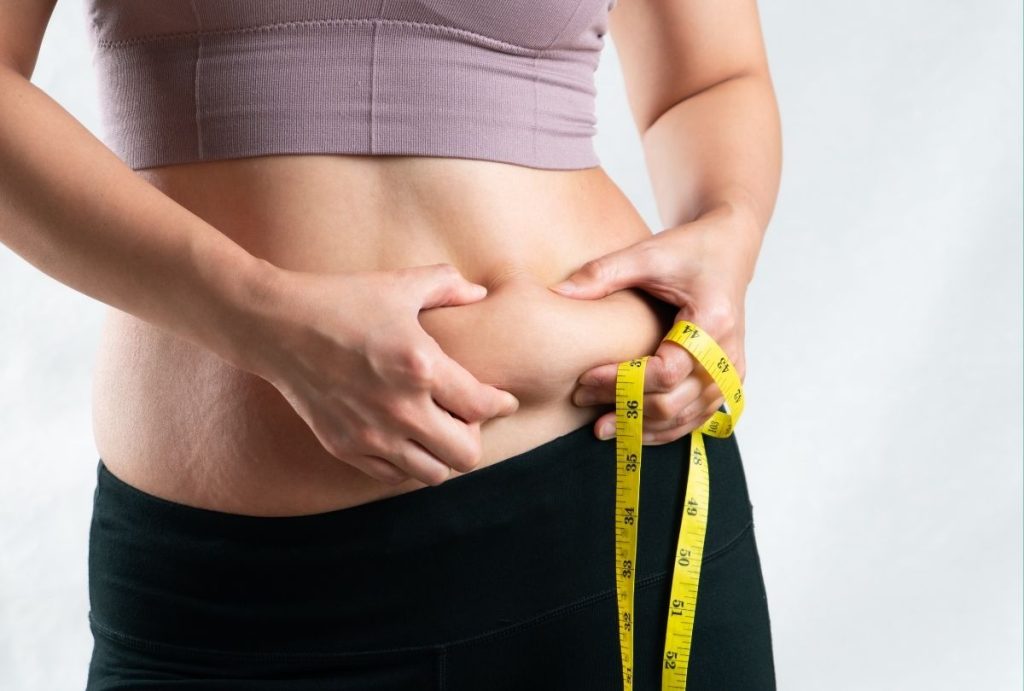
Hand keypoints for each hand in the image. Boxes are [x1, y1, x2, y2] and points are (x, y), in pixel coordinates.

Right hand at [244, 263, 520, 485]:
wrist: (276, 326)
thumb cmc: (342, 301)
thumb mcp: (399, 286)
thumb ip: (447, 285)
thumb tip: (480, 292)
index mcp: (420, 366)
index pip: (482, 406)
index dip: (500, 404)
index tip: (502, 399)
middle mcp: (400, 408)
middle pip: (466, 454)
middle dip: (474, 435)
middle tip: (465, 416)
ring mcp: (371, 433)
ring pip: (433, 474)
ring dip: (442, 454)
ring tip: (436, 429)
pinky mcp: (346, 447)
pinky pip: (395, 476)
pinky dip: (408, 462)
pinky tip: (405, 436)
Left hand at [548, 211, 756, 444]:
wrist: (729, 249)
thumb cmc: (690, 250)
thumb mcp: (647, 253)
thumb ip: (602, 273)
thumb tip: (558, 292)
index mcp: (712, 322)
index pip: (666, 371)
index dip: (623, 381)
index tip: (585, 378)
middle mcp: (728, 354)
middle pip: (674, 402)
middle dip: (624, 406)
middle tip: (582, 399)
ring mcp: (731, 372)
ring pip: (685, 419)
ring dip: (641, 426)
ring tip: (600, 425)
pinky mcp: (726, 382)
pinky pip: (696, 418)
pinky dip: (663, 429)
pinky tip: (631, 430)